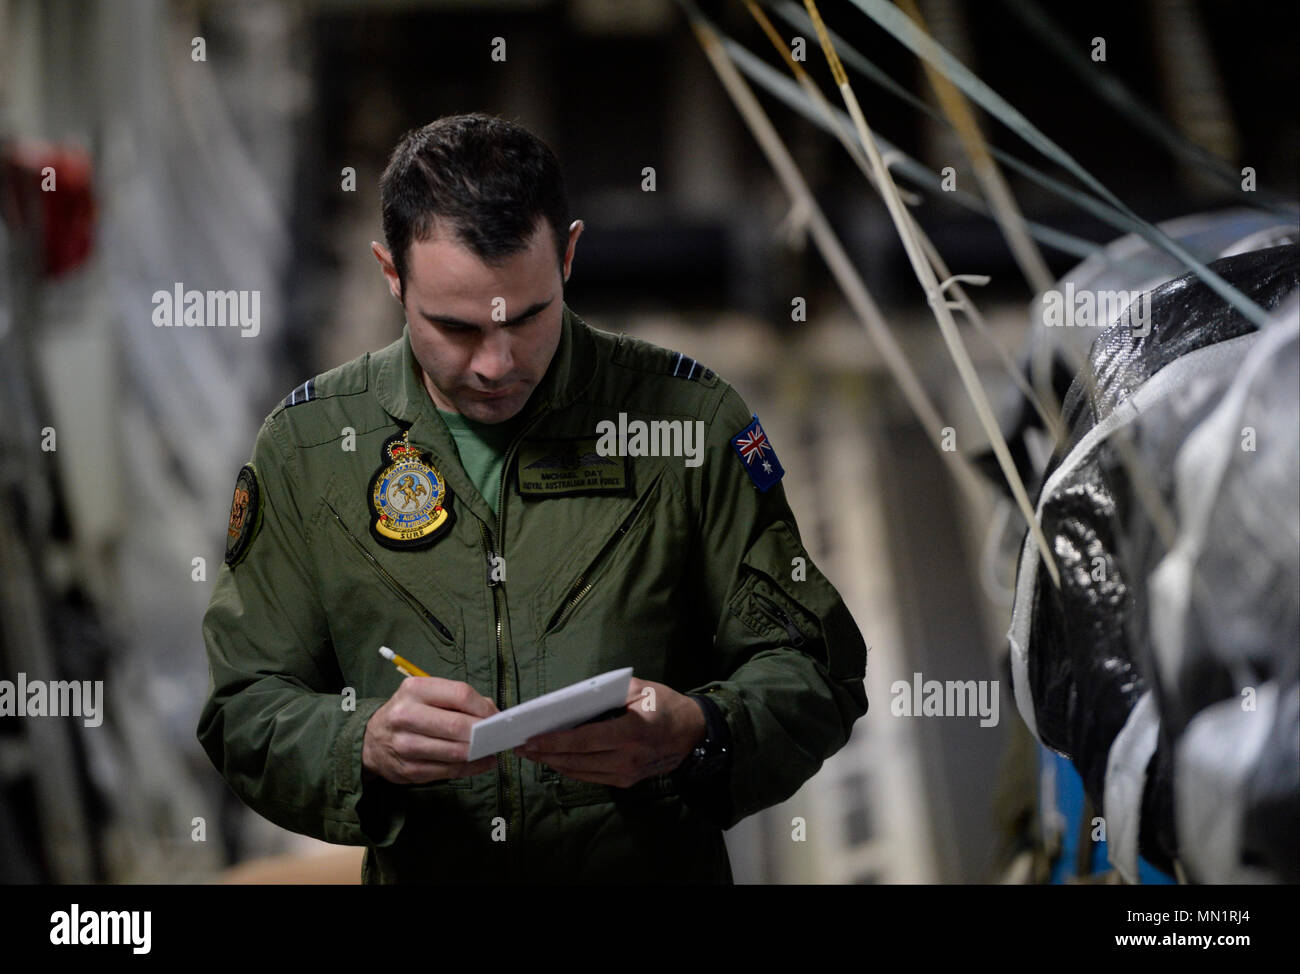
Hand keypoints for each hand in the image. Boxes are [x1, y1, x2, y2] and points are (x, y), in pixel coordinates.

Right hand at [362, 677, 499, 783]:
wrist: (371, 740)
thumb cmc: (409, 712)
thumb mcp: (427, 694)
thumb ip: (459, 700)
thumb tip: (493, 713)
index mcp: (415, 689)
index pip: (460, 694)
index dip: (484, 707)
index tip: (498, 717)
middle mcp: (406, 715)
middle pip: (457, 725)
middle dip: (484, 733)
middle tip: (500, 735)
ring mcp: (405, 745)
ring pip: (455, 752)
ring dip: (480, 753)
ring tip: (493, 750)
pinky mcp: (409, 770)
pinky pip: (448, 771)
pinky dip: (471, 768)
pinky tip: (481, 763)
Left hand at [512, 678, 706, 788]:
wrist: (693, 734)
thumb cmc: (664, 704)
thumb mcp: (638, 690)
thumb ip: (605, 695)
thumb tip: (569, 702)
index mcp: (631, 732)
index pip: (583, 741)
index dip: (553, 742)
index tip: (529, 740)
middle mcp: (628, 758)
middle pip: (576, 761)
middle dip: (545, 755)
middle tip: (520, 747)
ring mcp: (627, 774)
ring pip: (580, 772)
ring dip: (553, 764)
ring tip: (531, 754)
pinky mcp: (626, 782)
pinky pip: (591, 777)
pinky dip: (570, 769)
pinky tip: (555, 760)